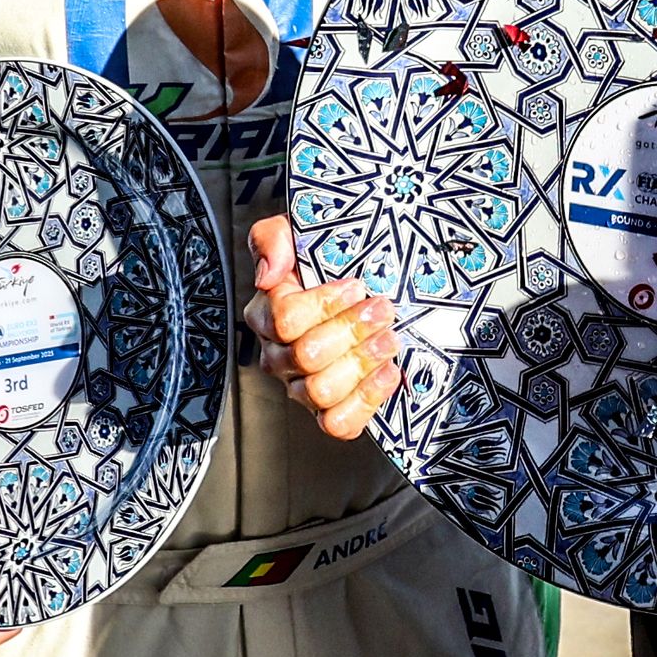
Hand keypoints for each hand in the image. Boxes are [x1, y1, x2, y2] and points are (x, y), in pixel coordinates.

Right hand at [242, 213, 399, 439]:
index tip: (356, 285)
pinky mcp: (332, 411)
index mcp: (267, 314)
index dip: (324, 304)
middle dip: (352, 330)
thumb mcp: (296, 232)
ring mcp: (303, 387)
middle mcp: (279, 356)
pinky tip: (389, 372)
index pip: (285, 319)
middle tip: (383, 310)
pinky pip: (339, 424)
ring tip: (390, 338)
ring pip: (321, 391)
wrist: (366, 292)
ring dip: (363, 362)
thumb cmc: (326, 263)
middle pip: (307, 355)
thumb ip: (272, 239)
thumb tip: (270, 274)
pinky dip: (366, 401)